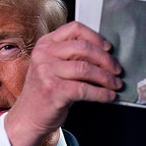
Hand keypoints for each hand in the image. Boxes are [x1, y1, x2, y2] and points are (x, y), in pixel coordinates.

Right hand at [5, 21, 122, 145]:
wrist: (28, 117)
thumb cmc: (45, 91)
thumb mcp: (53, 66)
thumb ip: (72, 56)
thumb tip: (105, 55)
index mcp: (45, 44)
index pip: (74, 28)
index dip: (95, 37)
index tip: (108, 48)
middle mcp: (44, 54)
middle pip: (83, 48)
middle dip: (106, 60)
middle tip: (117, 70)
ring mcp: (47, 72)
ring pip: (86, 68)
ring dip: (106, 78)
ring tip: (116, 84)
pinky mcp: (54, 90)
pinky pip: (85, 89)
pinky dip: (101, 93)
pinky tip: (109, 96)